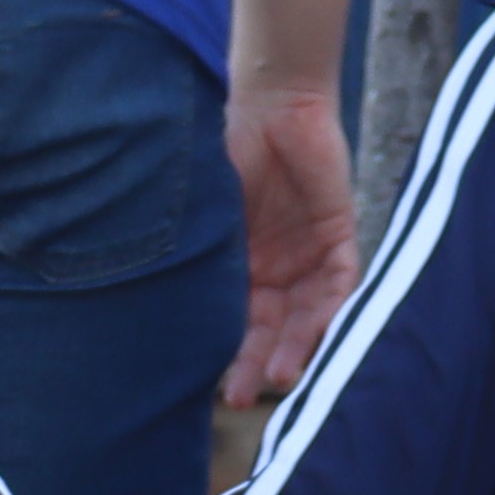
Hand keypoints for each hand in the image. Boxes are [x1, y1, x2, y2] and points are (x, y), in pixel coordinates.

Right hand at [222, 82, 360, 407]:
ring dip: (295, 347)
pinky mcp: (339, 232)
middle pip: (271, 329)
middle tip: (238, 397)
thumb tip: (152, 304)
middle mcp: (276, 267)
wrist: (267, 97)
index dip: (224, 356)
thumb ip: (194, 251)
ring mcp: (308, 253)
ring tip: (280, 376)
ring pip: (308, 315)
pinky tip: (320, 332)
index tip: (210, 391)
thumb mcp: (202, 210)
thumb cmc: (219, 146)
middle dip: (256, 364)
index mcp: (238, 264)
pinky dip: (333, 308)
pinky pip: (343, 281)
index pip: (234, 322)